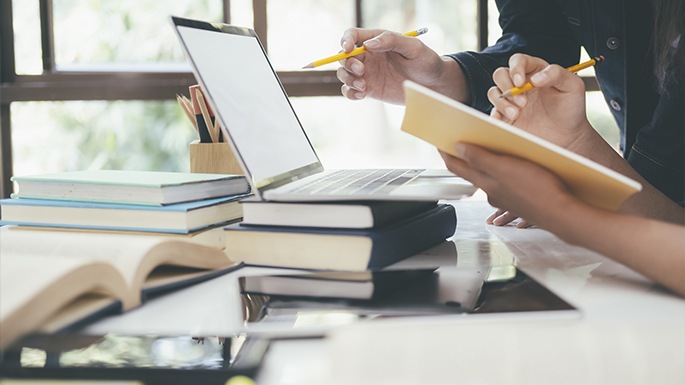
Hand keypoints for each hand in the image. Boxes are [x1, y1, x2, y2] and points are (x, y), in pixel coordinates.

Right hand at [336, 28, 455, 103]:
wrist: (433, 85)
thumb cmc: (426, 61)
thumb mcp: (413, 47)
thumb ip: (391, 41)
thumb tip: (368, 44)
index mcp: (377, 41)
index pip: (353, 35)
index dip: (346, 40)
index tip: (348, 49)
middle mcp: (369, 56)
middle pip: (345, 56)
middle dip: (348, 64)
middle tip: (362, 72)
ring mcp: (368, 73)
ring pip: (344, 74)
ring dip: (348, 79)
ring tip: (363, 87)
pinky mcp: (369, 89)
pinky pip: (350, 91)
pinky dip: (350, 93)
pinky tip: (361, 95)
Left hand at [440, 144, 576, 228]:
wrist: (562, 214)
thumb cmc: (537, 190)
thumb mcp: (504, 167)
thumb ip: (479, 158)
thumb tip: (458, 149)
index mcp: (485, 182)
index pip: (457, 167)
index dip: (446, 154)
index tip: (439, 144)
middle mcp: (492, 192)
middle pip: (472, 173)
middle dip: (464, 159)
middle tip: (459, 146)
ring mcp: (506, 198)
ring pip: (490, 181)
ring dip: (486, 169)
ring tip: (488, 154)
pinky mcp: (521, 201)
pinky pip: (507, 188)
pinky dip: (505, 179)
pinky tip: (515, 172)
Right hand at [488, 54, 592, 151]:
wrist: (567, 135)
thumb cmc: (571, 108)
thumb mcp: (573, 86)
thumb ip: (557, 74)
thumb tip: (535, 78)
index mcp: (535, 71)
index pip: (518, 61)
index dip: (516, 68)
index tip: (521, 82)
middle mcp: (520, 84)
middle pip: (500, 74)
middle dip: (507, 86)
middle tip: (523, 102)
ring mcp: (511, 100)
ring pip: (494, 93)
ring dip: (501, 103)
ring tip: (516, 114)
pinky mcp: (506, 116)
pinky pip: (492, 112)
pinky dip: (494, 116)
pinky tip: (504, 120)